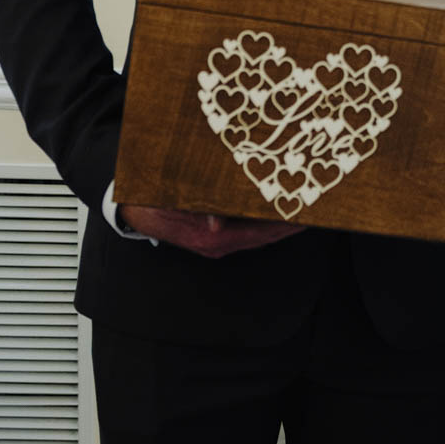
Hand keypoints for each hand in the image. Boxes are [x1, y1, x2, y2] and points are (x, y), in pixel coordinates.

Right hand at [117, 205, 304, 258]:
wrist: (128, 206)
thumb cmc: (151, 199)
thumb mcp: (171, 200)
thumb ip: (196, 210)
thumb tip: (216, 223)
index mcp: (212, 238)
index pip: (260, 233)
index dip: (285, 225)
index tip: (307, 214)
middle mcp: (218, 244)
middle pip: (264, 235)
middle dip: (289, 223)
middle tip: (315, 208)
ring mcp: (217, 242)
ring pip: (257, 233)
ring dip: (278, 222)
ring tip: (302, 206)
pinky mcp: (214, 235)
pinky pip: (246, 229)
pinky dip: (263, 220)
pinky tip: (273, 206)